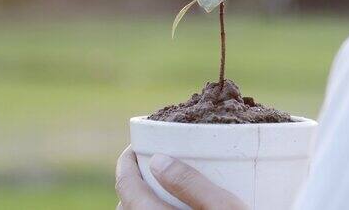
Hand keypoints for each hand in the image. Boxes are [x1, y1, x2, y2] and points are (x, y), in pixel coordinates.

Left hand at [115, 146, 247, 209]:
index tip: (134, 146)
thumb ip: (190, 184)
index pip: (125, 186)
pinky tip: (177, 206)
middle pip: (126, 204)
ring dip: (142, 199)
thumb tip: (158, 160)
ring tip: (163, 185)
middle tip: (150, 163)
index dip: (125, 161)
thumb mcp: (224, 207)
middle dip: (133, 180)